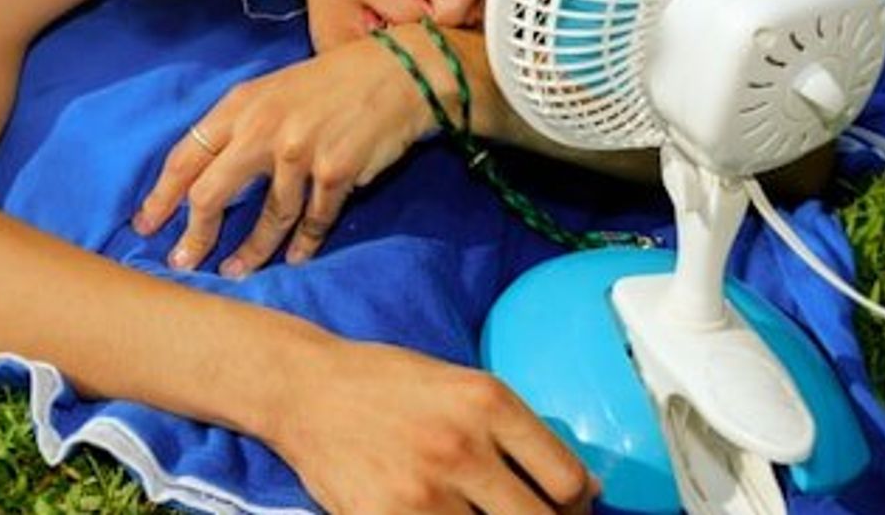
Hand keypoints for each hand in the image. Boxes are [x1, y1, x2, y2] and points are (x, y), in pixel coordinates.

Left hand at [132, 36, 436, 275]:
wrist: (399, 73)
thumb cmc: (333, 84)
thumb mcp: (275, 91)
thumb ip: (241, 126)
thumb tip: (204, 174)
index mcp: (241, 104)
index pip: (186, 155)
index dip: (161, 195)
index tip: (145, 224)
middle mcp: (263, 127)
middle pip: (211, 193)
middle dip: (194, 236)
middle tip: (183, 263)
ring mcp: (299, 150)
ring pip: (266, 216)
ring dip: (251, 251)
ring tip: (236, 272)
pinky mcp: (336, 171)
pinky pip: (312, 221)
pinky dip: (303, 244)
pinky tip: (294, 259)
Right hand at [264, 338, 596, 513]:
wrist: (304, 388)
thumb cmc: (385, 384)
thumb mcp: (460, 384)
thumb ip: (516, 430)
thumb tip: (580, 486)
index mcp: (487, 402)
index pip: (567, 480)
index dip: (577, 504)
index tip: (568, 505)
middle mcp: (461, 445)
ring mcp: (424, 490)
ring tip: (480, 512)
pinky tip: (444, 514)